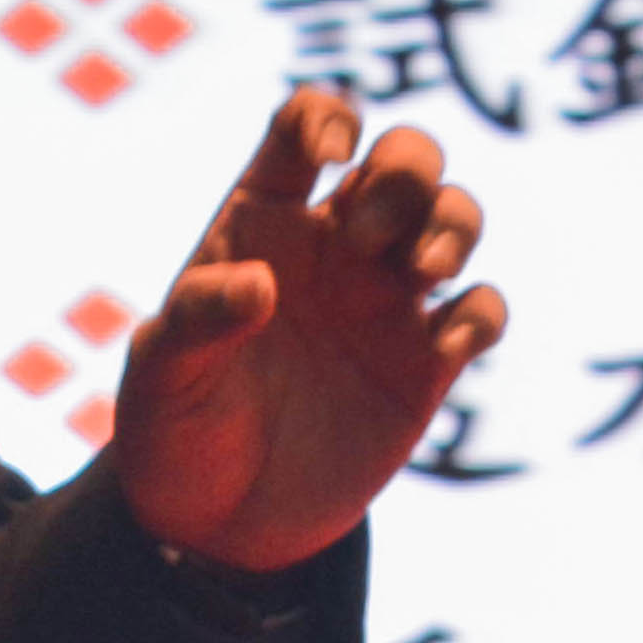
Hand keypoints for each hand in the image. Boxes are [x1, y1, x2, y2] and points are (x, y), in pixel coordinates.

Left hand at [110, 88, 503, 575]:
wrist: (214, 524)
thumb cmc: (173, 429)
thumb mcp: (161, 374)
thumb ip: (197, 319)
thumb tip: (259, 284)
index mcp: (261, 222)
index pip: (305, 126)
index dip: (327, 118)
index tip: (326, 159)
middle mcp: (333, 248)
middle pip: (404, 158)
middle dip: (407, 172)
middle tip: (367, 237)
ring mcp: (385, 303)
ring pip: (455, 218)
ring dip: (454, 224)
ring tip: (422, 270)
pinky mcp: (425, 366)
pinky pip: (482, 310)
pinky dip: (479, 312)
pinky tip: (445, 344)